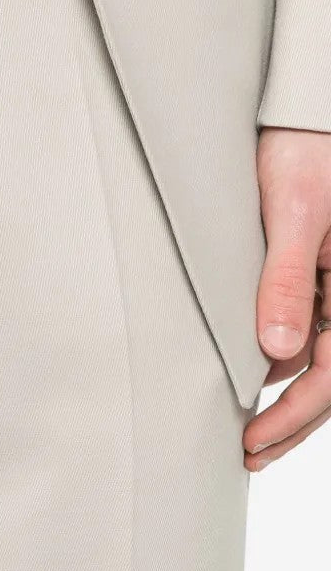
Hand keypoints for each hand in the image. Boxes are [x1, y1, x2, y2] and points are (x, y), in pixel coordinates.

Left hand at [245, 127, 330, 471]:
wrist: (305, 113)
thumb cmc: (305, 151)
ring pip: (318, 359)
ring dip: (287, 398)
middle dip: (292, 423)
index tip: (253, 442)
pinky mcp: (318, 276)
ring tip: (248, 434)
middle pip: (330, 377)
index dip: (296, 416)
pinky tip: (256, 378)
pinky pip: (307, 329)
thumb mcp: (292, 213)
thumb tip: (277, 351)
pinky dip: (283, 360)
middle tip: (248, 456)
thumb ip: (286, 279)